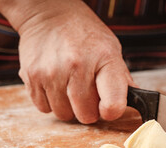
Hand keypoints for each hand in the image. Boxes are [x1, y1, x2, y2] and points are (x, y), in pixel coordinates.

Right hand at [11, 0, 132, 122]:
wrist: (48, 14)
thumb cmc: (83, 33)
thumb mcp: (110, 48)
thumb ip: (121, 77)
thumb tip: (133, 101)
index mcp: (104, 59)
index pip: (113, 104)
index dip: (111, 111)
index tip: (107, 108)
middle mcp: (76, 66)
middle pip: (86, 115)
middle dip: (88, 109)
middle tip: (86, 93)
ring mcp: (51, 72)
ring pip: (64, 114)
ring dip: (68, 106)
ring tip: (69, 86)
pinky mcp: (31, 77)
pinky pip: (44, 108)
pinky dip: (51, 102)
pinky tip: (55, 84)